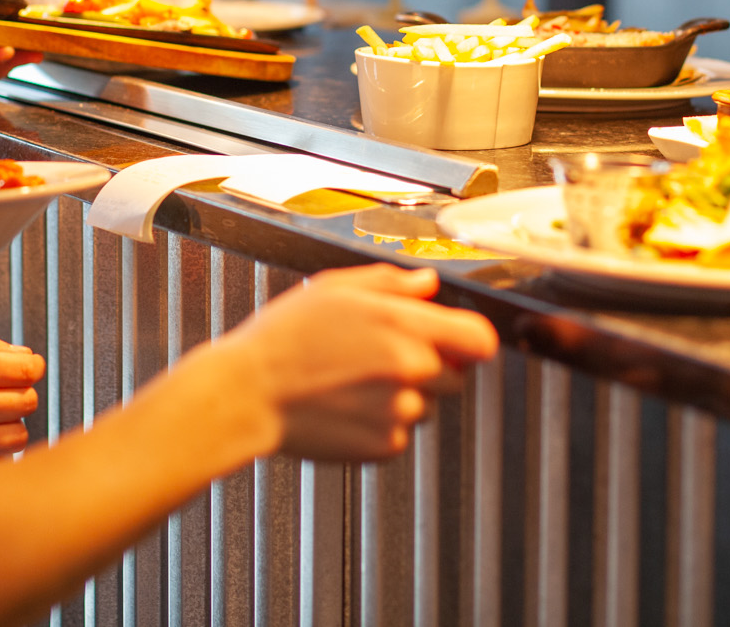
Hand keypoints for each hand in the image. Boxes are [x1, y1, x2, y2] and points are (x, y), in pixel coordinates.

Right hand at [218, 264, 497, 461]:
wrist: (249, 393)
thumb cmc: (285, 337)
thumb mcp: (336, 288)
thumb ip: (392, 283)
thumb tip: (428, 284)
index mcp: (406, 327)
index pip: (481, 339)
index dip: (470, 339)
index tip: (455, 339)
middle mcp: (412, 372)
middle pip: (457, 375)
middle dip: (432, 366)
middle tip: (384, 356)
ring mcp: (401, 414)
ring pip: (428, 405)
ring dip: (406, 395)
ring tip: (356, 381)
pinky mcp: (385, 447)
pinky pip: (402, 433)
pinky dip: (383, 423)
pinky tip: (348, 405)